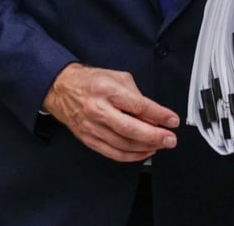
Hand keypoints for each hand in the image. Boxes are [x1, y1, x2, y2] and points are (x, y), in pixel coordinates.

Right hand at [42, 63, 178, 161]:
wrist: (62, 89)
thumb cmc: (91, 82)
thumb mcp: (118, 78)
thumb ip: (136, 95)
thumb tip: (153, 114)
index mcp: (107, 90)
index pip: (137, 105)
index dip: (158, 114)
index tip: (172, 120)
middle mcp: (98, 110)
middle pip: (130, 129)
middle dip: (154, 136)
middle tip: (170, 139)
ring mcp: (92, 127)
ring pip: (122, 144)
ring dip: (145, 147)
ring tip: (160, 145)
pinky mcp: (88, 139)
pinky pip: (112, 153)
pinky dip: (131, 156)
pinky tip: (143, 152)